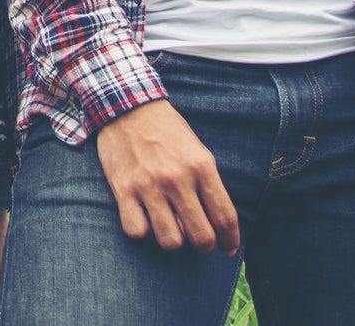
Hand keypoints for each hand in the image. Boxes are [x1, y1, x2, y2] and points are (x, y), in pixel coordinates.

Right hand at [94, 100, 240, 254]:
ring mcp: (149, 185)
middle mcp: (177, 178)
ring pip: (171, 241)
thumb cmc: (167, 132)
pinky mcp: (123, 189)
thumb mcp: (198, 152)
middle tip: (200, 242)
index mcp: (201, 166)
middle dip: (205, 246)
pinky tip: (145, 218)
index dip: (231, 241)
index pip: (225, 217)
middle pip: (202, 237)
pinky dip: (143, 230)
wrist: (127, 106)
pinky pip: (137, 231)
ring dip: (174, 241)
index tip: (228, 248)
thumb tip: (216, 225)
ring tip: (172, 228)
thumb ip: (208, 186)